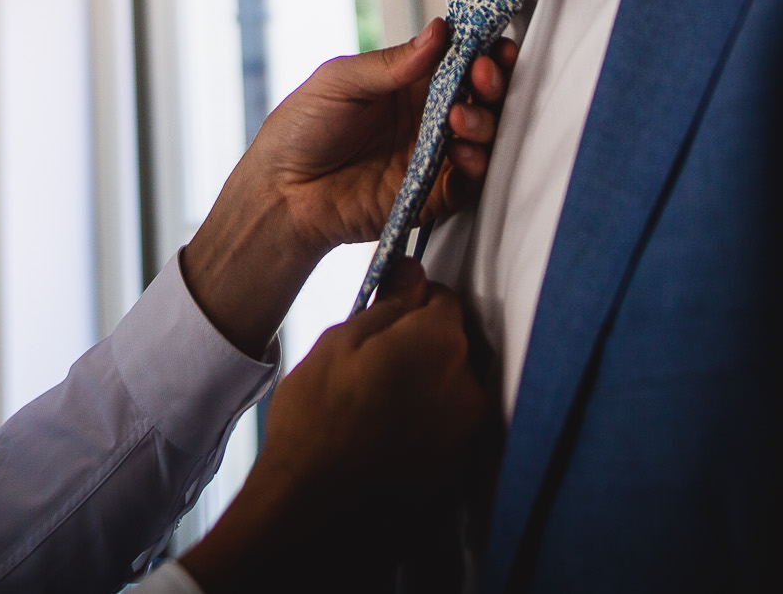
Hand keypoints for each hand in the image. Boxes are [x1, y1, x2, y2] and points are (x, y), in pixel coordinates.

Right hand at [178, 263, 485, 593]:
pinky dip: (422, 424)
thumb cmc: (318, 420)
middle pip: (450, 345)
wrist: (315, 508)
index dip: (411, 300)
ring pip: (448, 387)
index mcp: (440, 343)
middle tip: (370, 363)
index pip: (443, 298)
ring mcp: (465, 432)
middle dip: (418, 345)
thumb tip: (412, 274)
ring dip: (422, 386)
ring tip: (372, 404)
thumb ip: (387, 304)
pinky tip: (383, 434)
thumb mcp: (340, 342)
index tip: (384, 313)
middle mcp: (466, 386)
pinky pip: (445, 427)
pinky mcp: (456, 467)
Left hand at [181, 19, 519, 355]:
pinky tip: (462, 151)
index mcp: (407, 83)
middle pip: (478, 96)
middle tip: (484, 74)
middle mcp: (425, 117)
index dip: (480, 51)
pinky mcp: (431, 193)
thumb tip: (439, 31)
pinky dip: (475, 165)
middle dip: (491, 82)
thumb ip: (393, 63)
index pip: (457, 61)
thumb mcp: (340, 81)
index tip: (493, 43)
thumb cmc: (299, 130)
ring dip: (484, 121)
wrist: (280, 191)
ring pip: (481, 136)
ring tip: (461, 115)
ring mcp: (430, 155)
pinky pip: (468, 181)